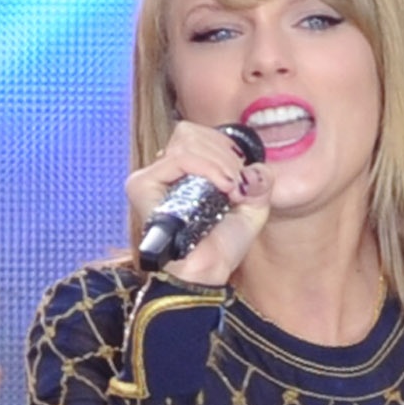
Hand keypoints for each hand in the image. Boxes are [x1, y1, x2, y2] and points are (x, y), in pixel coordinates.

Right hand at [124, 122, 264, 289]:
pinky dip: (207, 167)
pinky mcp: (142, 184)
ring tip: (232, 189)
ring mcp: (150, 176)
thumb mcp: (252, 207)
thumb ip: (260, 180)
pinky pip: (180, 158)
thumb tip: (258, 167)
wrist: (207, 272)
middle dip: (224, 153)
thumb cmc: (222, 246)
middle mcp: (163, 171)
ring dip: (220, 161)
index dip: (223, 147)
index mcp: (183, 171)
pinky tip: (223, 188)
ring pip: (187, 141)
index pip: (197, 135)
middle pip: (190, 132)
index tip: (241, 174)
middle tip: (238, 184)